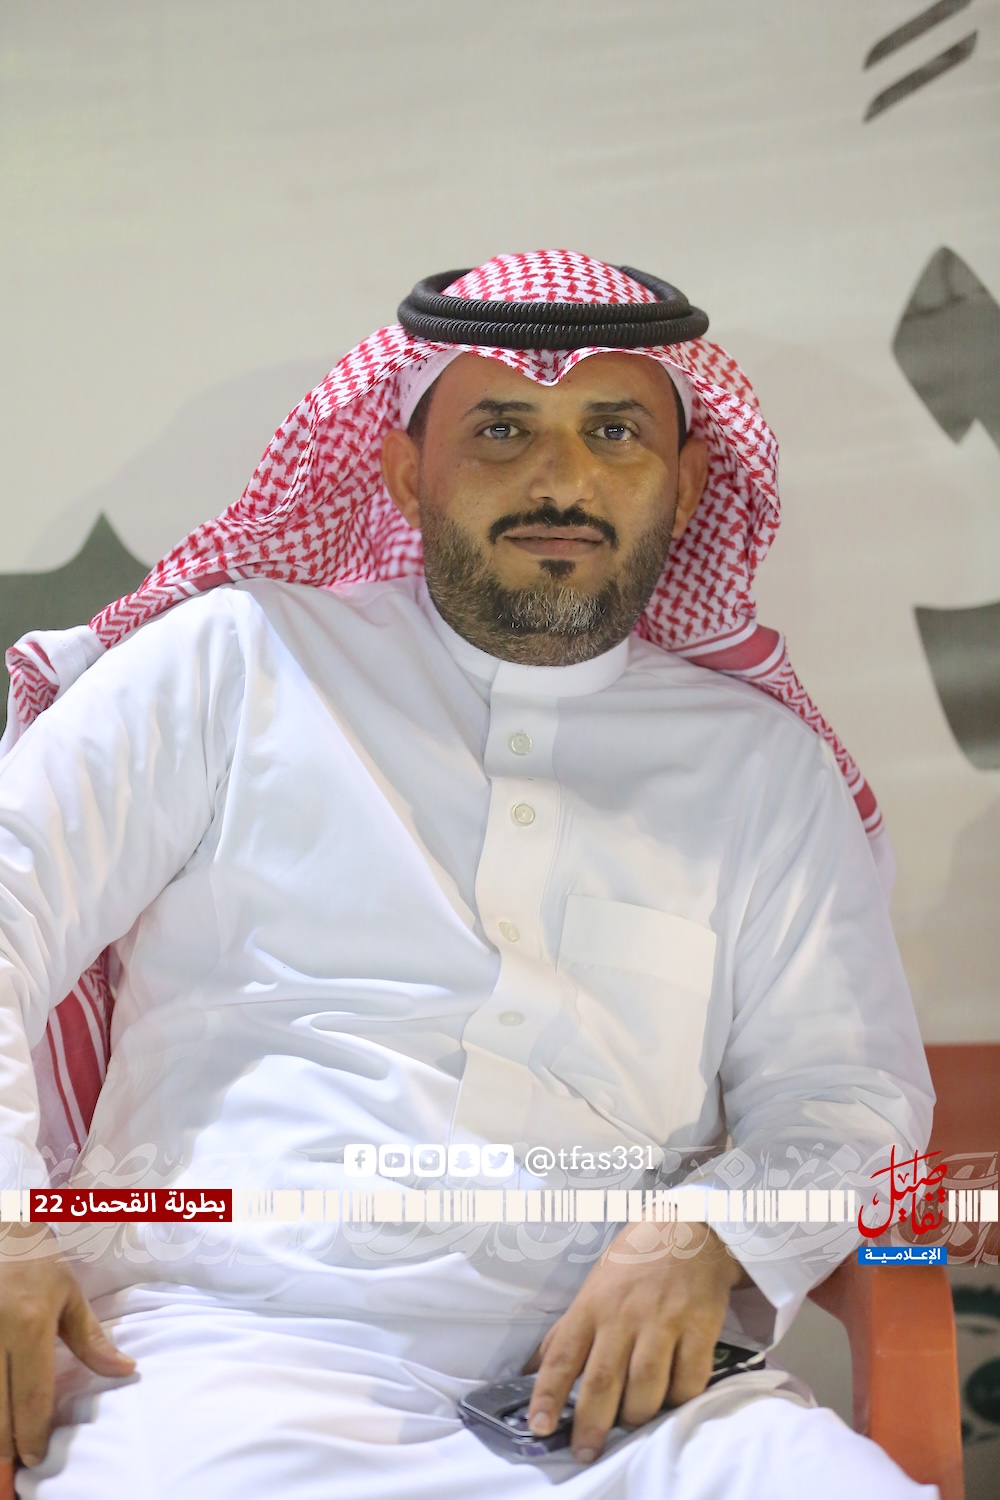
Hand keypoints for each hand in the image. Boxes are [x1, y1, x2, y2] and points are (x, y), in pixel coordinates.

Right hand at [0, 1223, 134, 1467]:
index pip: (31, 1395)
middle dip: (5, 1445)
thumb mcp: (68, 1294)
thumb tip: (126, 1370)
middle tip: (16, 1463)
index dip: (33, 1433)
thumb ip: (91, 1340)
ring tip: (5, 1443)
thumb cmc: (35, 1260)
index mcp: (29, 1326)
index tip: (36, 1457)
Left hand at [521, 1221, 747, 1462]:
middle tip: (586, 1451)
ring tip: (631, 1423)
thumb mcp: (593, 1287)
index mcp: (592, 1305)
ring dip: (637, 1414)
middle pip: (603, 1380)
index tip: (538, 1426)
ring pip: (646, 1386)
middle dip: (592, 1424)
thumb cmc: (635, 1260)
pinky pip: (688, 1379)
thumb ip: (567, 1330)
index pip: (563, 1355)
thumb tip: (532, 1368)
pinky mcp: (699, 1328)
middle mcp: (624, 1316)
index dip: (548, 1394)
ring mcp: (663, 1322)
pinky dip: (679, 1398)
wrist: (690, 1228)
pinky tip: (671, 1400)